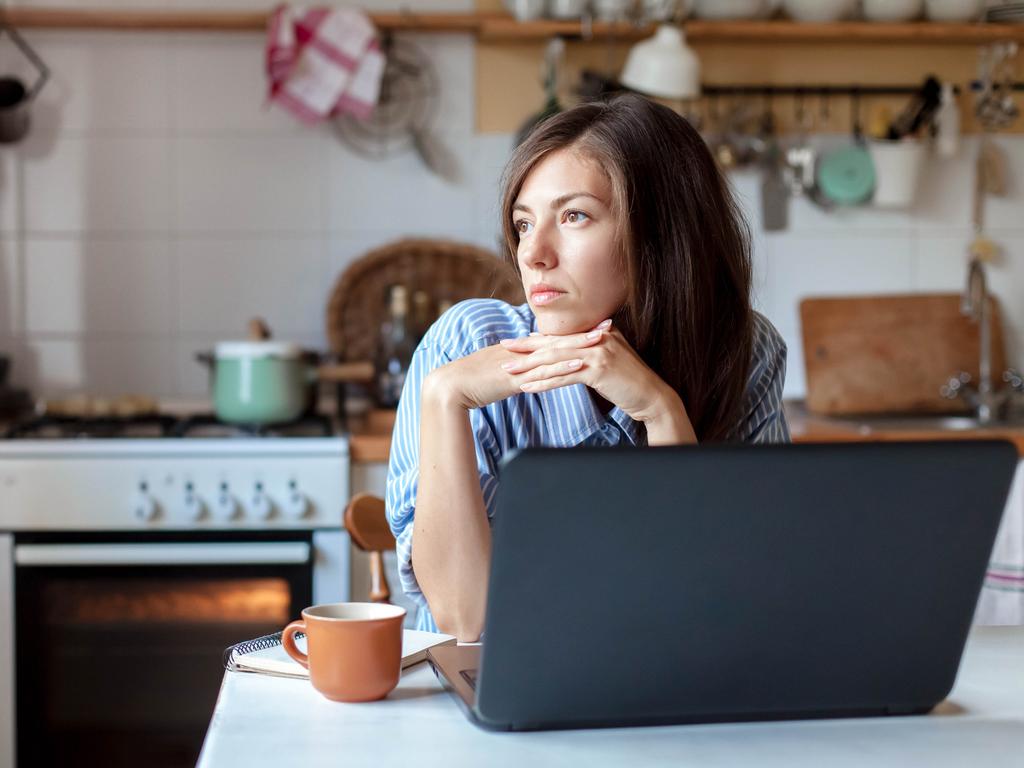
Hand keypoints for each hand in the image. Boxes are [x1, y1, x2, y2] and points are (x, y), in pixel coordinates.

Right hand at [423, 323, 606, 410]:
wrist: (449, 387)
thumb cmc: (471, 383)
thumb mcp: (498, 373)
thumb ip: (516, 371)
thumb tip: (531, 374)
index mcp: (519, 350)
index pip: (552, 338)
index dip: (575, 333)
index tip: (597, 327)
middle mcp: (521, 352)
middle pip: (558, 339)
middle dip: (585, 333)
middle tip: (610, 325)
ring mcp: (518, 363)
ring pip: (554, 352)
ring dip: (579, 345)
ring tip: (604, 341)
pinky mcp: (513, 376)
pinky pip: (542, 370)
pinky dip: (561, 365)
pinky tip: (580, 363)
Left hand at [497, 320, 692, 436]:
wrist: (653, 397)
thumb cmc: (629, 382)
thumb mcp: (609, 360)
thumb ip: (589, 352)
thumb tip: (564, 352)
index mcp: (598, 333)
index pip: (561, 336)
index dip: (536, 339)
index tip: (515, 342)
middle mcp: (597, 338)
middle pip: (554, 344)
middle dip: (526, 349)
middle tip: (503, 350)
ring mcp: (598, 353)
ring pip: (556, 360)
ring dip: (530, 367)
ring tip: (509, 372)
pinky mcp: (599, 370)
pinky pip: (564, 376)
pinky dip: (544, 382)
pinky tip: (528, 387)